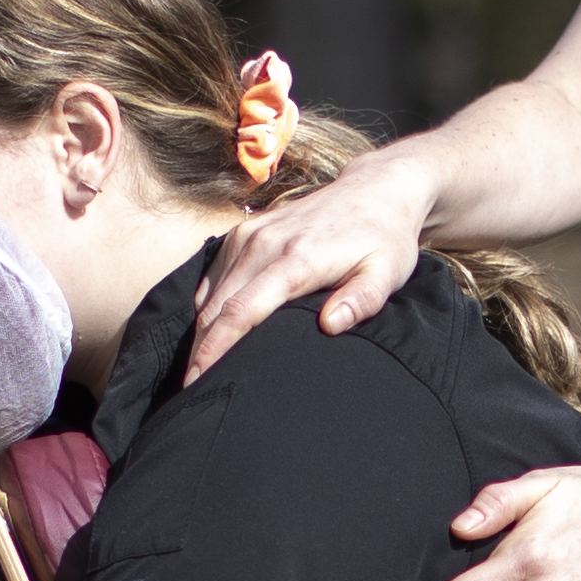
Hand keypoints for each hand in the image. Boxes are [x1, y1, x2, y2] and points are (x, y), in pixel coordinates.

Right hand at [186, 152, 435, 378]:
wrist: (374, 191)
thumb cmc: (384, 239)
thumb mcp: (387, 272)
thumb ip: (362, 300)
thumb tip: (329, 325)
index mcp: (295, 259)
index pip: (240, 311)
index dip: (215, 350)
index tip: (197, 382)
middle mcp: (264, 243)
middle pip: (215, 307)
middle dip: (200, 350)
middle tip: (194, 389)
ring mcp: (250, 234)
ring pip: (209, 292)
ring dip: (200, 330)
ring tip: (199, 367)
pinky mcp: (246, 230)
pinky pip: (213, 274)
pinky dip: (207, 304)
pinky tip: (210, 330)